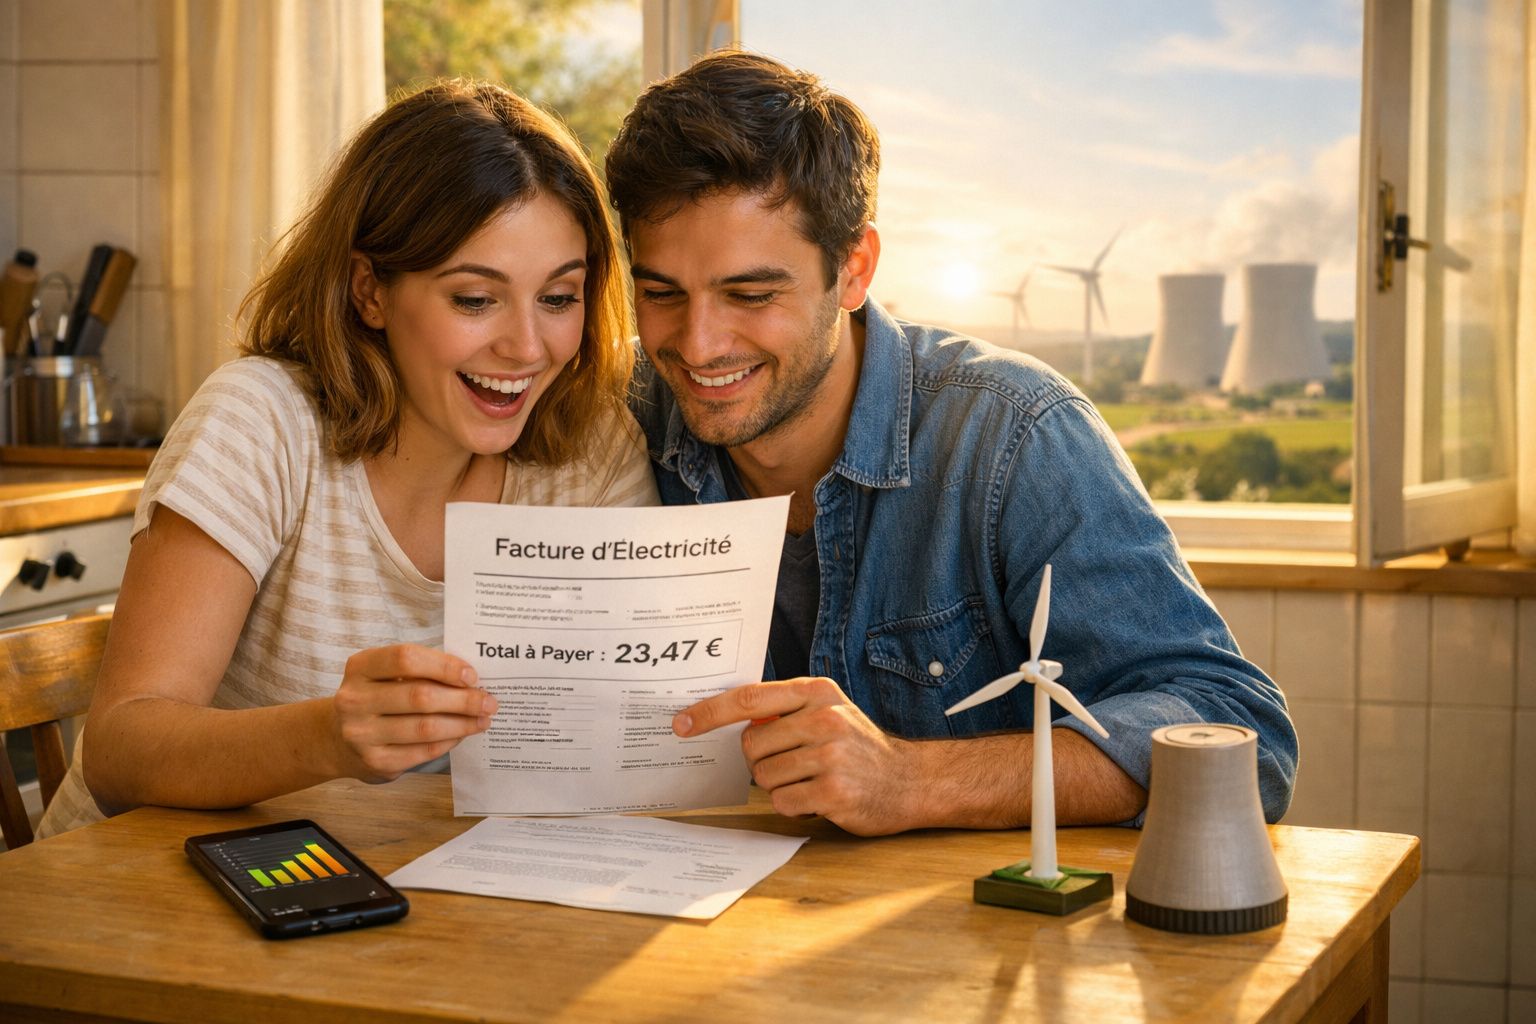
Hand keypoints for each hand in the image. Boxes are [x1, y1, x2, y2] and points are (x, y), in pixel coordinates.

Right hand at [329, 645, 495, 782]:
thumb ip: (420, 671)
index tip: (471, 676)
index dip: (443, 666)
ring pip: (425, 727)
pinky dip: (449, 741)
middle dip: (462, 699)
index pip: (405, 659)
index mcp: (360, 667)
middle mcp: (355, 700)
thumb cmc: (376, 698)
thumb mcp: (385, 675)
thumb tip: (471, 680)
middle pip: (419, 696)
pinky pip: (423, 751)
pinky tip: (463, 734)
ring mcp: (362, 734)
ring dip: (462, 723)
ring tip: (483, 719)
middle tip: (489, 701)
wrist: (337, 739)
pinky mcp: (375, 761)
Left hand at [673, 678, 919, 835]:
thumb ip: (784, 709)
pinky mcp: (834, 792)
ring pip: (763, 777)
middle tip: (792, 763)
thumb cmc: (858, 747)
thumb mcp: (828, 710)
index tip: (681, 723)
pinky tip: (818, 799)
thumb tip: (727, 718)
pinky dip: (793, 806)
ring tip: (810, 780)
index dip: (710, 712)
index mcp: (817, 692)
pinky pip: (782, 802)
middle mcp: (824, 719)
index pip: (749, 697)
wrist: (909, 780)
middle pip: (751, 744)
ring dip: (779, 785)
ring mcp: (830, 756)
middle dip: (761, 760)